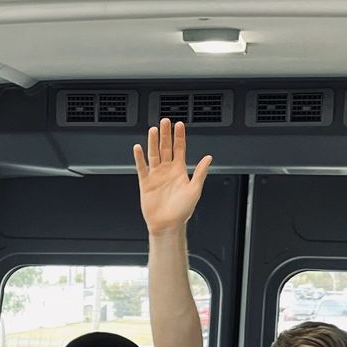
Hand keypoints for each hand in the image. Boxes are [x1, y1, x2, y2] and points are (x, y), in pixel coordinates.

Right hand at [133, 118, 212, 234]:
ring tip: (153, 130)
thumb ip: (200, 172)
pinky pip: (142, 167)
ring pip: (154, 154)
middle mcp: (168, 170)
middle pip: (166, 147)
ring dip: (153, 142)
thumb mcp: (195, 190)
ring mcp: (156, 175)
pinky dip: (139, 158)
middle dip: (166, 134)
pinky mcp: (146, 182)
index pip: (180, 149)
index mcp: (180, 171)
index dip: (179, 136)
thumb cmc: (182, 211)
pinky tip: (138, 148)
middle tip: (165, 121)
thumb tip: (208, 158)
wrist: (168, 224)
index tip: (179, 124)